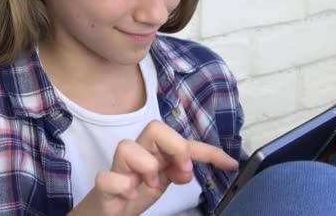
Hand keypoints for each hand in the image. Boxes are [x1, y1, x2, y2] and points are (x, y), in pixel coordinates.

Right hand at [69, 120, 237, 215]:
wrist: (110, 211)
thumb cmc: (137, 191)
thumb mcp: (165, 181)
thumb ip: (178, 172)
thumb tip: (187, 169)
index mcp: (158, 152)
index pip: (185, 143)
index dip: (209, 151)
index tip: (231, 164)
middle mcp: (139, 153)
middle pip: (154, 127)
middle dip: (173, 146)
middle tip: (180, 170)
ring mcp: (120, 167)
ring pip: (127, 146)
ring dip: (145, 167)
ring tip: (148, 185)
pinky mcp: (104, 183)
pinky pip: (108, 176)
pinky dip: (122, 186)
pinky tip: (128, 195)